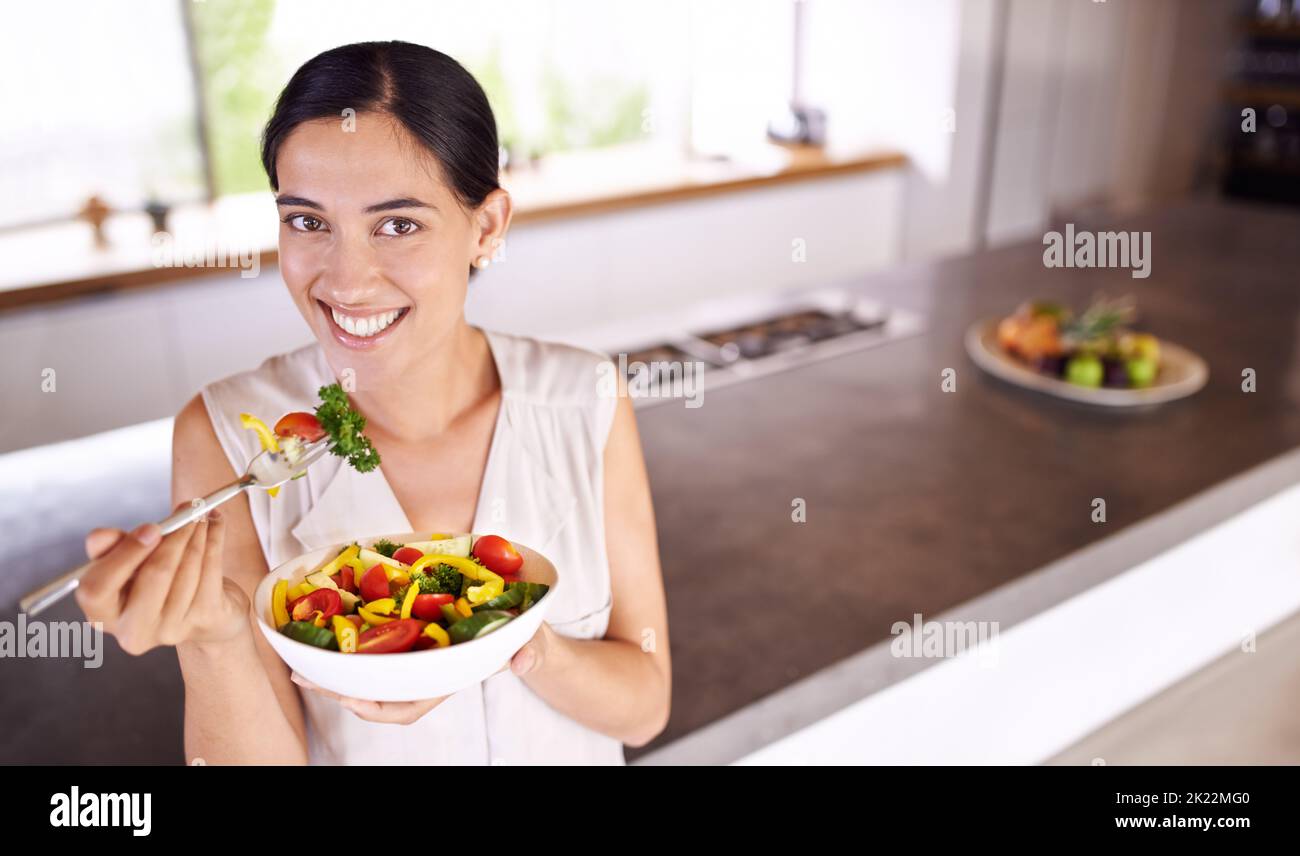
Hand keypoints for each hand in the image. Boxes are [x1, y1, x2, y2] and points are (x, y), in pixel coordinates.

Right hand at [75, 502, 246, 654]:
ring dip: (198, 535)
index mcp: (102, 615)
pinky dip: (215, 542)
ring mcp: (170, 630)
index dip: (125, 555)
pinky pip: (211, 572)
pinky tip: (216, 525)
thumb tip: (99, 536)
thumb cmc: (156, 583)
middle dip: (175, 537)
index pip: (97, 588)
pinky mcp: (203, 621)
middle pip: (154, 575)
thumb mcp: (128, 564)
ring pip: (187, 570)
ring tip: (201, 515)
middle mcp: (132, 631)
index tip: (152, 527)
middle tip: (189, 509)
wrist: (205, 614)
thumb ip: (112, 548)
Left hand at [289, 622, 558, 723]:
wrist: (527, 629)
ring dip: (333, 666)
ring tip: (299, 655)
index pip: (408, 706)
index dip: (377, 707)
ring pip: (367, 670)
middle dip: (336, 687)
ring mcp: (414, 653)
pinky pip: (374, 643)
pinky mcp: (409, 633)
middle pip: (374, 691)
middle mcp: (424, 671)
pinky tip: (329, 623)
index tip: (350, 698)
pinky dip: (349, 638)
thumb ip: (530, 653)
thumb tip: (523, 661)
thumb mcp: (532, 645)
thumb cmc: (528, 640)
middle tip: (301, 673)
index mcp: (447, 678)